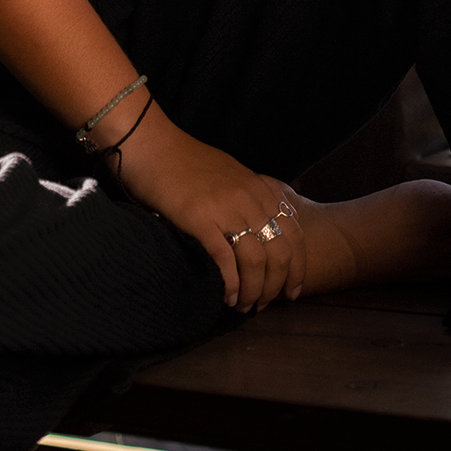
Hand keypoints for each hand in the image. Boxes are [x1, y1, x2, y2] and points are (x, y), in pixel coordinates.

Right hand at [114, 106, 305, 310]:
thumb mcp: (229, 176)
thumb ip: (248, 199)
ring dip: (252, 290)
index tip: (292, 291)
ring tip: (243, 305)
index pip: (295, 234)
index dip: (297, 268)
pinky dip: (229, 283)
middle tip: (261, 304)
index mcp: (259, 189)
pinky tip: (225, 296)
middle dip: (275, 286)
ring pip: (256, 260)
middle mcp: (249, 198)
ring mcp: (226, 208)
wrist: (152, 144)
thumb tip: (259, 232)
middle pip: (280, 253)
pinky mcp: (199, 218)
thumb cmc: (185, 163)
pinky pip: (225, 259)